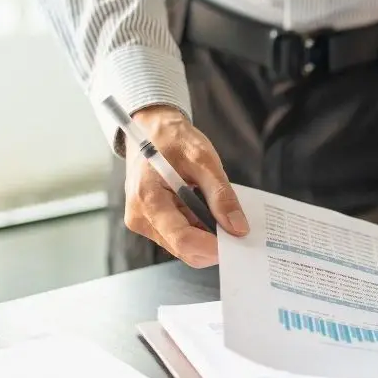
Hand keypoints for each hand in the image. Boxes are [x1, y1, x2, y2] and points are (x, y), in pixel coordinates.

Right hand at [123, 105, 248, 266]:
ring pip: (183, 247)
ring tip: (220, 214)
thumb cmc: (173, 139)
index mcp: (148, 198)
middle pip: (183, 248)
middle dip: (213, 243)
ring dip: (206, 237)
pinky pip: (179, 237)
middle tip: (236, 227)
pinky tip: (208, 213)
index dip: (213, 247)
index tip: (238, 240)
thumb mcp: (203, 159)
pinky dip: (198, 231)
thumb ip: (221, 194)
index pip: (182, 239)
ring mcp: (143, 222)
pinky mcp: (151, 223)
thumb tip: (238, 227)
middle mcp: (140, 217)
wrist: (150, 129)